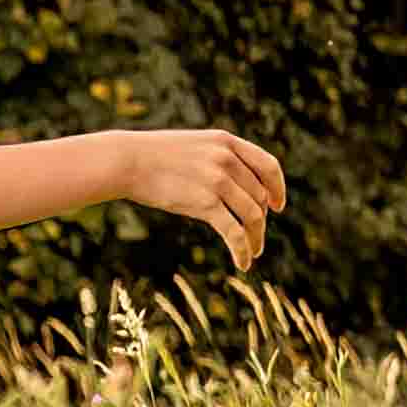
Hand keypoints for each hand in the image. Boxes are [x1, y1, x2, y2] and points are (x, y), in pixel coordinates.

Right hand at [123, 128, 286, 266]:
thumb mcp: (194, 147)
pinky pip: (234, 233)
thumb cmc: (155, 156)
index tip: (277, 206)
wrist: (127, 161)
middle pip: (260, 197)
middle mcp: (227, 159)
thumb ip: (219, 159)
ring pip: (253, 216)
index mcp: (226, 142)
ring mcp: (218, 180)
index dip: (278, 188)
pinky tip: (243, 263)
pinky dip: (243, 251)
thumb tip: (239, 185)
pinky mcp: (205, 203)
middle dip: (260, 220)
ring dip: (255, 239)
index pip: (268, 166)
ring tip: (252, 253)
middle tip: (255, 238)